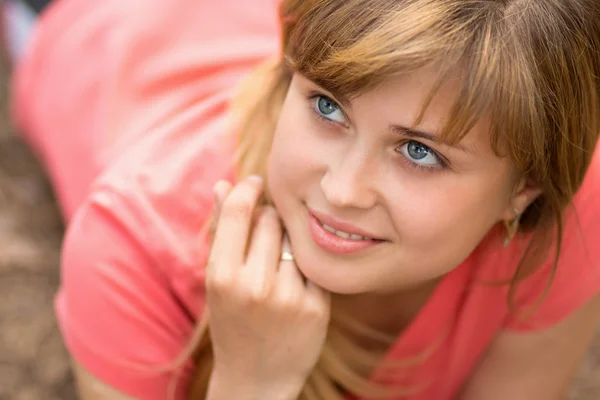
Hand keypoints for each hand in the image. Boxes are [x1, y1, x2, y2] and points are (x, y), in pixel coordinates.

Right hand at [205, 176, 330, 398]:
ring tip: (277, 265)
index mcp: (222, 276)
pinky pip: (315, 264)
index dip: (248, 189)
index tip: (256, 182)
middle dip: (268, 219)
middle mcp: (254, 285)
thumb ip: (222, 231)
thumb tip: (223, 184)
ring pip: (295, 239)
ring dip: (288, 241)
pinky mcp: (316, 307)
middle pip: (271, 219)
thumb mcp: (217, 280)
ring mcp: (289, 297)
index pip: (240, 211)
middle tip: (264, 238)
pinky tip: (295, 282)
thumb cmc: (232, 321)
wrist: (256, 379)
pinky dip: (306, 266)